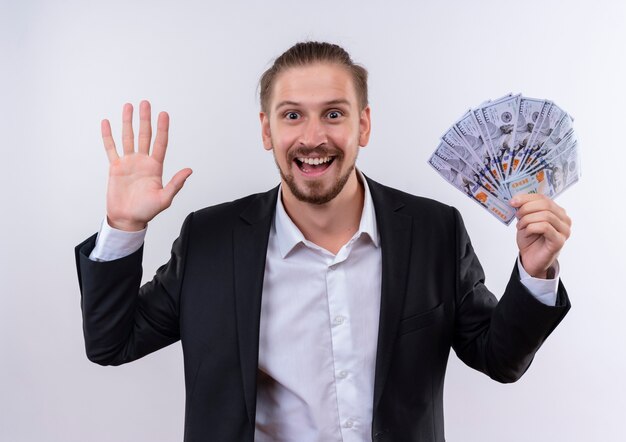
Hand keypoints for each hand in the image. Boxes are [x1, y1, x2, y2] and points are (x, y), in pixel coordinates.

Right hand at [102, 101, 191, 230]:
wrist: (127, 219)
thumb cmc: (146, 211)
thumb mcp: (164, 198)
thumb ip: (176, 183)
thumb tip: (189, 170)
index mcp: (156, 167)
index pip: (160, 143)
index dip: (162, 129)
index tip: (164, 114)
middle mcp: (142, 161)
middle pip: (144, 135)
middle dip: (145, 119)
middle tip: (145, 103)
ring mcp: (128, 163)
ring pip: (128, 137)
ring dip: (128, 122)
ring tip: (128, 106)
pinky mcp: (115, 167)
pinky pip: (111, 148)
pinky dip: (108, 136)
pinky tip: (107, 123)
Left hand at [510, 194, 571, 278]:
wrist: (530, 259)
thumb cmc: (530, 240)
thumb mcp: (526, 220)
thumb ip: (525, 209)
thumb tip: (517, 199)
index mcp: (558, 212)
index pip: (544, 198)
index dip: (527, 198)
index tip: (513, 201)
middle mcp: (564, 220)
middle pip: (546, 204)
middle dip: (527, 208)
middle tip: (517, 216)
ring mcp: (564, 231)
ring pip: (546, 215)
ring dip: (528, 219)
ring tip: (521, 226)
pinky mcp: (559, 241)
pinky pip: (545, 227)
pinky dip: (531, 228)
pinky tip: (527, 233)